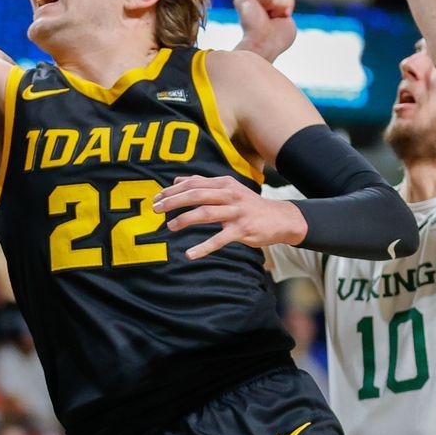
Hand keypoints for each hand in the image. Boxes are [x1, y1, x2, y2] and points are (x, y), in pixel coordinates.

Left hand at [153, 176, 306, 259]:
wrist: (279, 218)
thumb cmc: (248, 204)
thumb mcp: (228, 189)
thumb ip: (203, 183)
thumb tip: (177, 180)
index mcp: (223, 183)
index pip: (193, 184)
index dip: (173, 190)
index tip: (157, 198)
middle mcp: (229, 194)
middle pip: (196, 194)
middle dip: (174, 201)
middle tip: (156, 209)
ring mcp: (236, 212)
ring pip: (206, 213)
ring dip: (185, 219)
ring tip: (170, 226)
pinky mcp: (242, 230)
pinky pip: (219, 239)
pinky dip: (203, 247)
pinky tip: (190, 254)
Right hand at [233, 0, 296, 62]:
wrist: (265, 44)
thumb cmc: (276, 39)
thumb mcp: (286, 20)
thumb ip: (282, 6)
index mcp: (262, 10)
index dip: (287, 3)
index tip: (284, 17)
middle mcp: (253, 4)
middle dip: (283, 1)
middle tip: (276, 16)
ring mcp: (248, 0)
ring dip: (278, 1)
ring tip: (270, 15)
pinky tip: (265, 10)